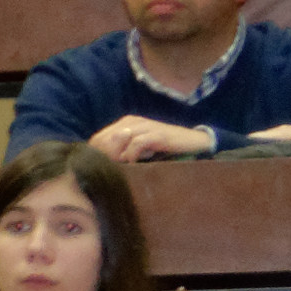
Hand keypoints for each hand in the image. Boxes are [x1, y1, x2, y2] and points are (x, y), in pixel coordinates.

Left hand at [85, 116, 216, 163]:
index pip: (97, 139)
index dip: (96, 155)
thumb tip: (101, 164)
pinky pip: (136, 143)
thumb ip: (121, 151)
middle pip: (104, 139)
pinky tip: (135, 164)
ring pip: (117, 140)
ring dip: (117, 156)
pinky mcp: (157, 134)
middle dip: (105, 156)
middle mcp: (132, 122)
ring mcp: (145, 126)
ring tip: (124, 166)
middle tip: (114, 169)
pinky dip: (132, 155)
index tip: (103, 168)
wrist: (193, 142)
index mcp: (125, 123)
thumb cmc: (163, 148)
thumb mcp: (138, 149)